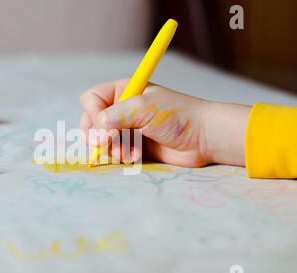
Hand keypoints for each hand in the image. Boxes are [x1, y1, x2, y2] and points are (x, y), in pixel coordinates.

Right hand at [79, 79, 249, 166]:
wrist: (204, 139)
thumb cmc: (178, 116)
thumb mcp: (145, 109)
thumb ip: (116, 116)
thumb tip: (95, 132)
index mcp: (124, 91)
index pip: (91, 100)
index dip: (92, 114)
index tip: (103, 128)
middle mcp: (122, 108)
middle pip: (92, 122)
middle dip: (99, 136)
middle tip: (110, 144)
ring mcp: (127, 128)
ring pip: (102, 140)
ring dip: (112, 149)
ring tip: (129, 153)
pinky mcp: (133, 146)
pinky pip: (115, 153)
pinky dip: (121, 156)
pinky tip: (136, 157)